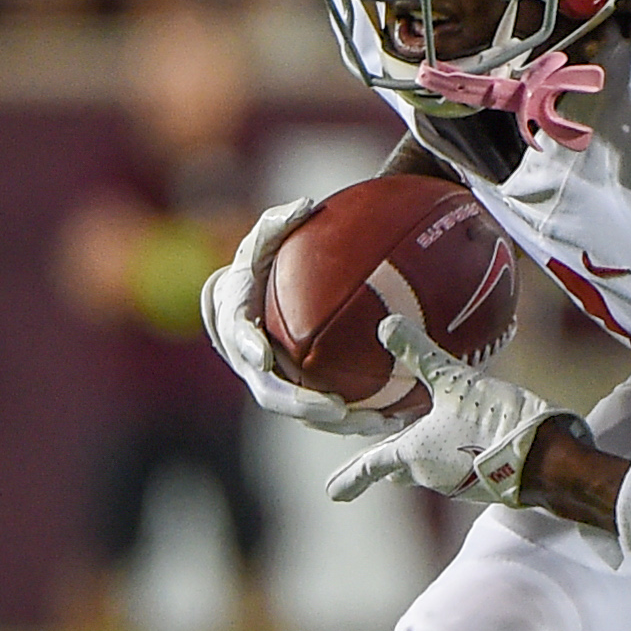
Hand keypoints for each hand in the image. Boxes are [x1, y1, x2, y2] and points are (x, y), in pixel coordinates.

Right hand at [198, 198, 395, 436]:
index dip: (246, 347)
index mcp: (235, 322)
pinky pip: (325, 411)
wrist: (246, 300)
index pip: (237, 337)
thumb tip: (305, 204)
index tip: (263, 356)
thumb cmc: (256, 265)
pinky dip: (355, 418)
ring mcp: (272, 383)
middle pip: (271, 393)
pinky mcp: (296, 394)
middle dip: (300, 406)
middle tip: (335, 410)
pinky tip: (395, 418)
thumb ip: (277, 223)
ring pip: (302, 413)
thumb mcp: (261, 240)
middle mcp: (250, 361)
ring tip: (377, 425)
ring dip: (337, 424)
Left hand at [327, 317, 558, 506]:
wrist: (546, 458)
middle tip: (378, 464)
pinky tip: (468, 439)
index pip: (371, 466)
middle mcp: (432, 475)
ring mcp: (460, 483)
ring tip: (429, 438)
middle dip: (389, 465)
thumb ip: (419, 353)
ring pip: (432, 470)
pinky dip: (455, 455)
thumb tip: (386, 323)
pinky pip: (460, 468)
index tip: (332, 494)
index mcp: (414, 454)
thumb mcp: (454, 379)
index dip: (350, 478)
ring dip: (427, 456)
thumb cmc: (495, 421)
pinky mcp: (486, 483)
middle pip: (402, 470)